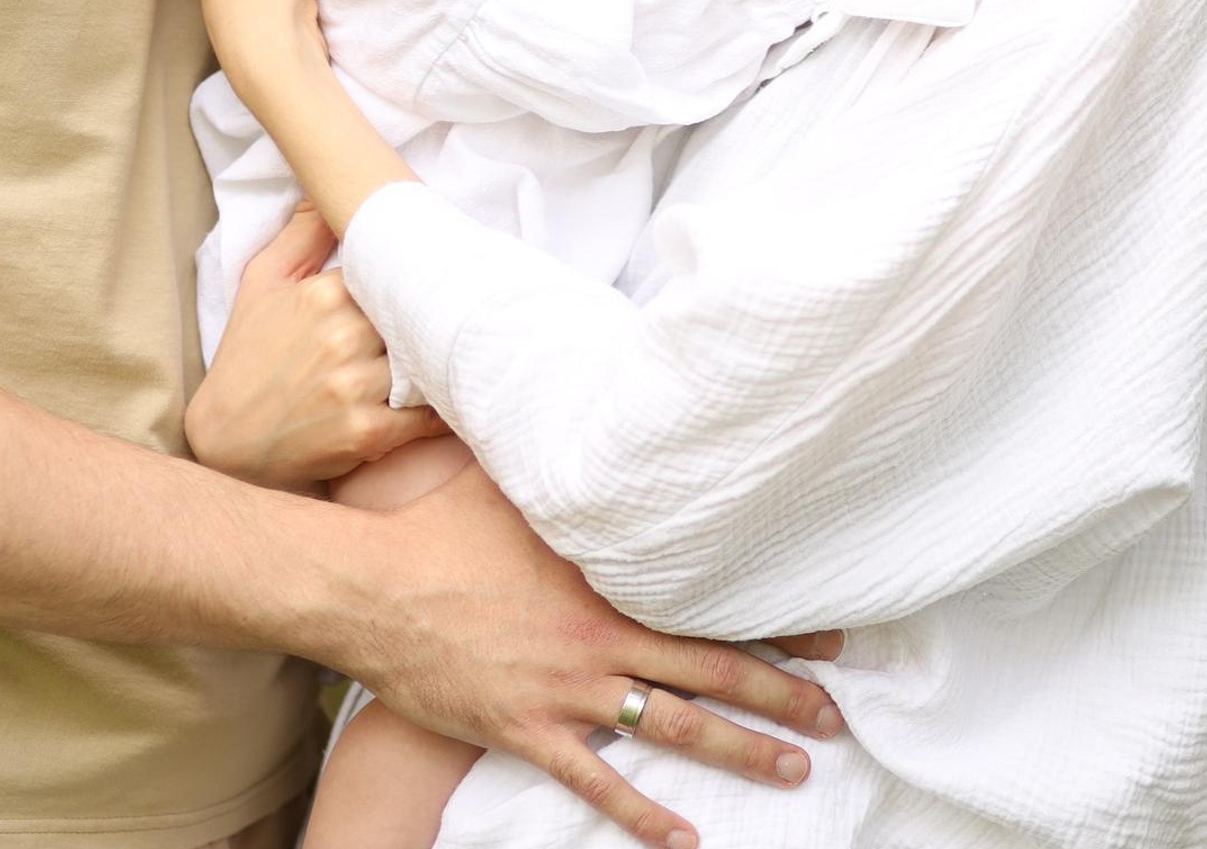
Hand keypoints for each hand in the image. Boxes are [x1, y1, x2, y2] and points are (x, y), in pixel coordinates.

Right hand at [186, 206, 448, 490]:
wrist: (224, 439)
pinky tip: (446, 403)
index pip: (396, 271)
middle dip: (430, 320)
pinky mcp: (365, 432)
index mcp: (323, 293)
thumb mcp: (262, 282)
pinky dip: (440, 411)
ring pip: (425, 362)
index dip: (414, 278)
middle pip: (416, 315)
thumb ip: (301, 234)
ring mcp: (354, 385)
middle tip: (451, 319)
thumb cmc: (247, 354)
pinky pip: (426, 416)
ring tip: (451, 359)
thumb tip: (326, 188)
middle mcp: (341, 335)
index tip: (432, 279)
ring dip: (438, 363)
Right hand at [334, 464, 843, 847]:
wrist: (371, 586)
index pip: (706, 597)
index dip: (773, 618)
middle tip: (835, 717)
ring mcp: (564, 689)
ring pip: (670, 729)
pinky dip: (644, 816)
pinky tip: (686, 840)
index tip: (831, 635)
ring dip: (737, 753)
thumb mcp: (505, 479)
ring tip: (794, 772)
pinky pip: (596, 781)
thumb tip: (584, 402)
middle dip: (780, 696)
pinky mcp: (526, 730)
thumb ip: (555, 459)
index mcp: (601, 574)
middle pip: (708, 670)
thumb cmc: (436, 526)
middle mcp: (596, 634)